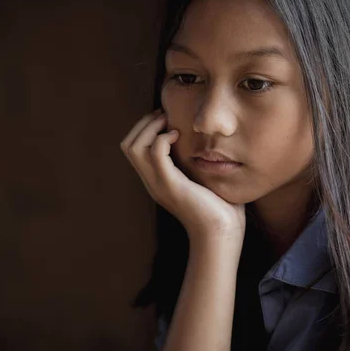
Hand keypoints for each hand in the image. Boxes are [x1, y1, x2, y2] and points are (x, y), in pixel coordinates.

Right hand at [120, 109, 245, 249]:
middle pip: (128, 145)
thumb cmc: (220, 208)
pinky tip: (178, 136)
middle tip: (164, 117)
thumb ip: (197, 163)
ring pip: (133, 147)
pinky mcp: (170, 185)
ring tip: (168, 125)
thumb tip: (209, 143)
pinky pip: (155, 153)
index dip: (144, 128)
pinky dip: (162, 138)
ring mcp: (158, 184)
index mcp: (156, 180)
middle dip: (144, 124)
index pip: (133, 149)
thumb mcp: (203, 180)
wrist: (221, 233)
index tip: (165, 119)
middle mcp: (151, 181)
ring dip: (149, 128)